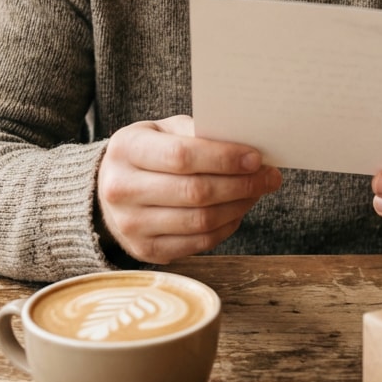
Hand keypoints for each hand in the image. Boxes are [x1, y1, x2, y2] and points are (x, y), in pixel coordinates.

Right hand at [96, 115, 281, 264]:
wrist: (112, 189)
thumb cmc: (148, 152)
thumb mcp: (163, 130)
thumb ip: (197, 133)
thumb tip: (246, 145)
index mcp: (126, 149)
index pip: (182, 156)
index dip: (224, 158)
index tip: (256, 158)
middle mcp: (122, 189)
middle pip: (195, 192)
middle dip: (241, 184)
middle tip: (269, 176)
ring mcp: (131, 225)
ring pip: (200, 221)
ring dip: (239, 206)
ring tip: (257, 191)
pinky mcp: (146, 251)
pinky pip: (199, 243)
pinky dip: (227, 226)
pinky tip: (238, 210)